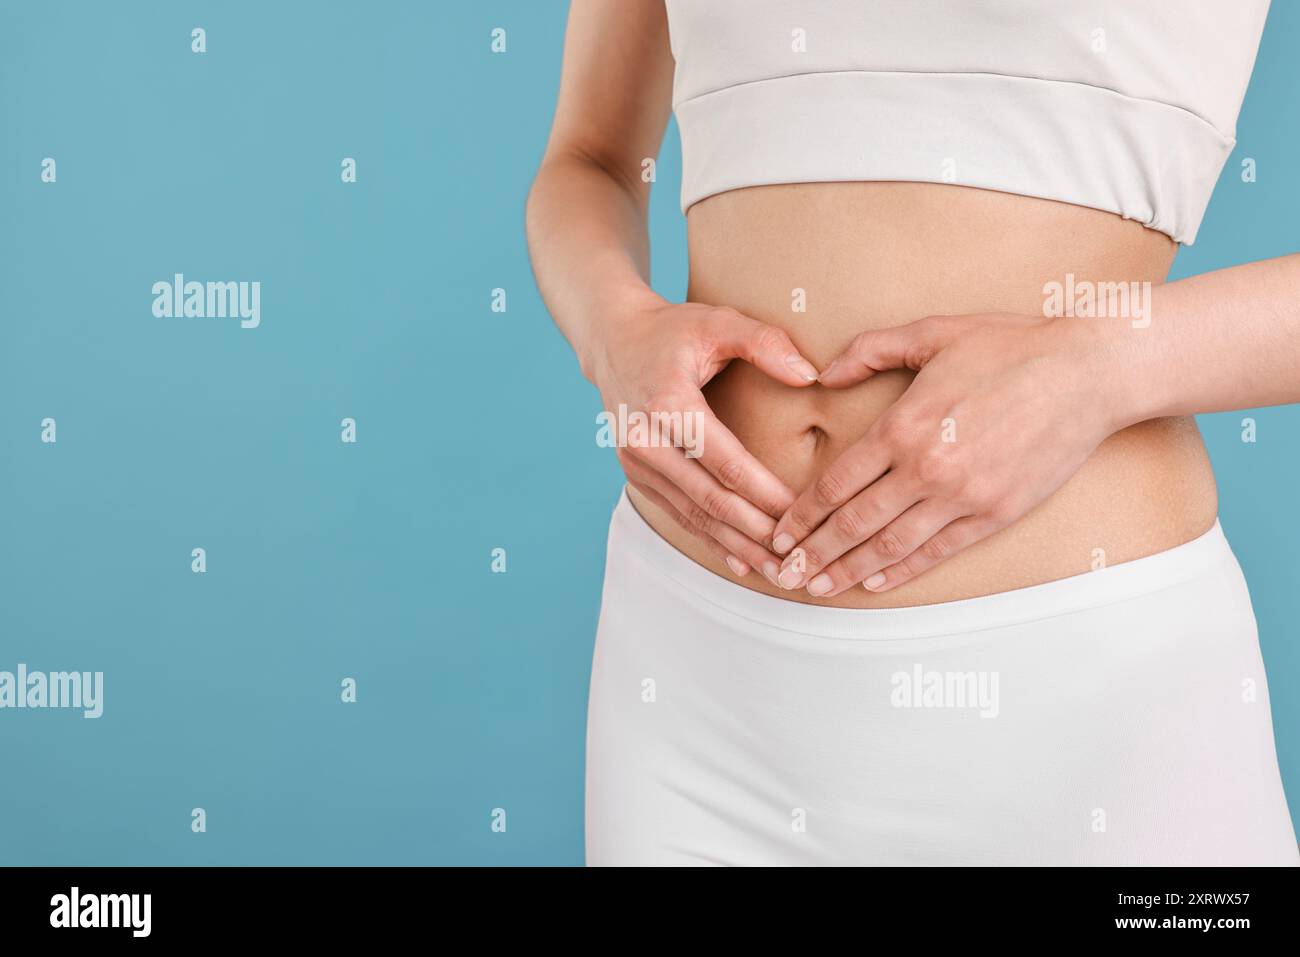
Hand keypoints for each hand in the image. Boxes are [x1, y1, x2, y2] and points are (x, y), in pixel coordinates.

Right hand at [590, 292, 821, 577]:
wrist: (613, 339)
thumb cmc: (672, 330)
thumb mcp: (718, 321)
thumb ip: (765, 343)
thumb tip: (810, 374)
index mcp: (667, 403)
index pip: (723, 460)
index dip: (763, 492)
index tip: (800, 514)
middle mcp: (644, 439)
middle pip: (708, 498)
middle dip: (755, 532)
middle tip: (796, 557)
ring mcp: (635, 461)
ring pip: (693, 514)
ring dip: (737, 544)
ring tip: (778, 570)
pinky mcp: (635, 474)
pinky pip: (678, 513)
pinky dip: (711, 538)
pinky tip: (743, 560)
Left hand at [770, 313, 1126, 596]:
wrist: (1087, 372)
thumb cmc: (1009, 346)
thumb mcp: (931, 333)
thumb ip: (870, 351)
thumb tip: (824, 374)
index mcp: (903, 426)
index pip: (836, 483)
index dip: (802, 514)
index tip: (780, 531)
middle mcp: (926, 468)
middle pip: (853, 523)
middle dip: (813, 553)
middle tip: (784, 573)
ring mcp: (962, 496)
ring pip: (890, 545)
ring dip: (849, 571)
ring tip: (819, 588)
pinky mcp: (995, 513)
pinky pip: (938, 551)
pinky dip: (903, 571)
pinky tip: (876, 583)